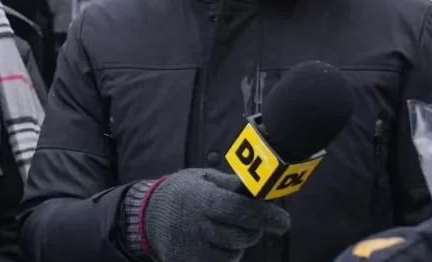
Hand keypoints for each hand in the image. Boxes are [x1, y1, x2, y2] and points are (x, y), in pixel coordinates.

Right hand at [132, 169, 289, 261]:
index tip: (284, 222)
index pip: (240, 210)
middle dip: (255, 228)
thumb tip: (263, 187)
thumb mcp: (205, 178)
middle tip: (254, 219)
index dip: (266, 216)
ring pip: (233, 254)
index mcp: (203, 200)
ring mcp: (192, 250)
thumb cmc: (184, 192)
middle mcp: (197, 227)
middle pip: (241, 235)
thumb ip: (233, 185)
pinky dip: (226, 255)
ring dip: (239, 242)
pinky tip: (217, 241)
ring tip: (226, 227)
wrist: (147, 215)